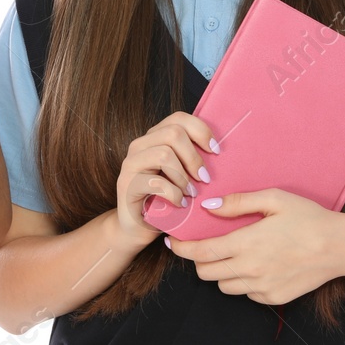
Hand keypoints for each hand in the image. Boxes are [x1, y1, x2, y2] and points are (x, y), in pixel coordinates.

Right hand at [113, 110, 217, 248]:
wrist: (137, 225)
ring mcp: (131, 163)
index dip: (201, 132)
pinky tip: (180, 204)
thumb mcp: (181, 174)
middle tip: (204, 179)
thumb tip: (219, 151)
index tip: (216, 152)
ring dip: (183, 177)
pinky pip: (156, 183)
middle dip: (194, 158)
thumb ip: (192, 158)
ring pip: (164, 154)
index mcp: (155, 137)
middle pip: (173, 133)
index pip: (179, 118)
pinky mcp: (126, 183)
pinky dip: (174, 194)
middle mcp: (140, 145)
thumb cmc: (165, 198)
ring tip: (190, 193)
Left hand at [167, 188, 344, 305]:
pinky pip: (246, 294)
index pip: (200, 253)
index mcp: (246, 244)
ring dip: (221, 272)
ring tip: (234, 255)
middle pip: (206, 273)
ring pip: (224, 286)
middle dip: (200, 260)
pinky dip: (243, 282)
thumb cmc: (308, 218)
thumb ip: (238, 202)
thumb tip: (208, 207)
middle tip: (207, 246)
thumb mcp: (274, 199)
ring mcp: (262, 287)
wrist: (340, 247)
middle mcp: (250, 270)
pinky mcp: (273, 298)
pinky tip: (256, 265)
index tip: (174, 242)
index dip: (181, 249)